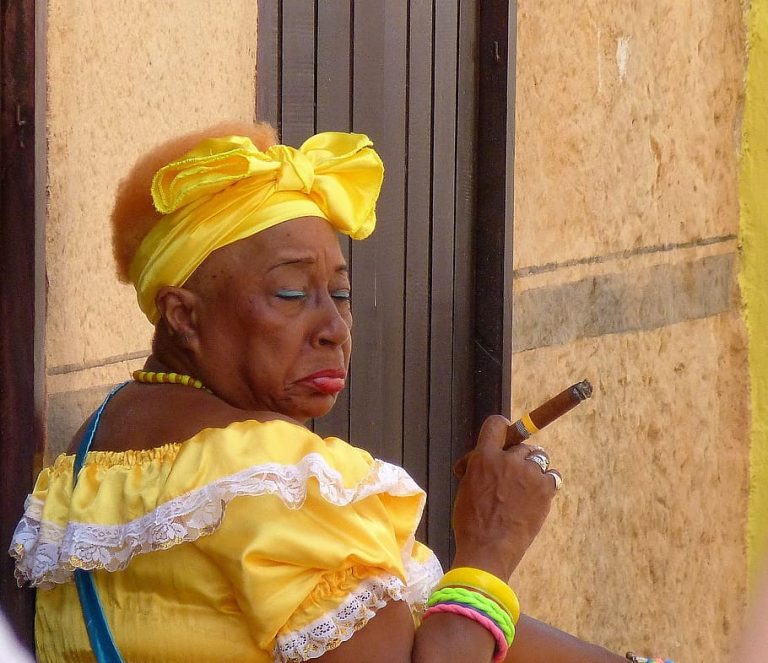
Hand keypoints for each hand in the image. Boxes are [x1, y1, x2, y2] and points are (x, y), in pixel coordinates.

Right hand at [451, 415, 558, 580]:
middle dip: (517, 457)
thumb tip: (486, 459)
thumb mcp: (467, 487)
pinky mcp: (545, 489)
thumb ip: (480, 467)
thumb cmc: (471, 522)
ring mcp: (529, 473)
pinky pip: (552, 476)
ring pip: (538, 459)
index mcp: (484, 457)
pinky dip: (546, 483)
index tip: (504, 437)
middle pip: (521, 445)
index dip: (502, 428)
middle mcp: (508, 459)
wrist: (488, 549)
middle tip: (512, 477)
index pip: (496, 424)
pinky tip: (538, 496)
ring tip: (526, 489)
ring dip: (533, 470)